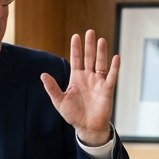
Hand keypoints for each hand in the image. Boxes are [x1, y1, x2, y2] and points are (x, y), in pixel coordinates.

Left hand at [40, 30, 118, 145]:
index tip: (76, 35)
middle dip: (89, 45)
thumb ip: (52, 88)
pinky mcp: (107, 89)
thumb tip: (43, 75)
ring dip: (101, 52)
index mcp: (76, 78)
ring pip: (100, 63)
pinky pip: (111, 76)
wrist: (87, 127)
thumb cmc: (73, 114)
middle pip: (89, 57)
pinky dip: (114, 67)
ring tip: (101, 40)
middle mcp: (88, 77)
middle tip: (90, 31)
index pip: (76, 59)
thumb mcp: (59, 101)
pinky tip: (116, 57)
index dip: (76, 48)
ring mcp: (98, 82)